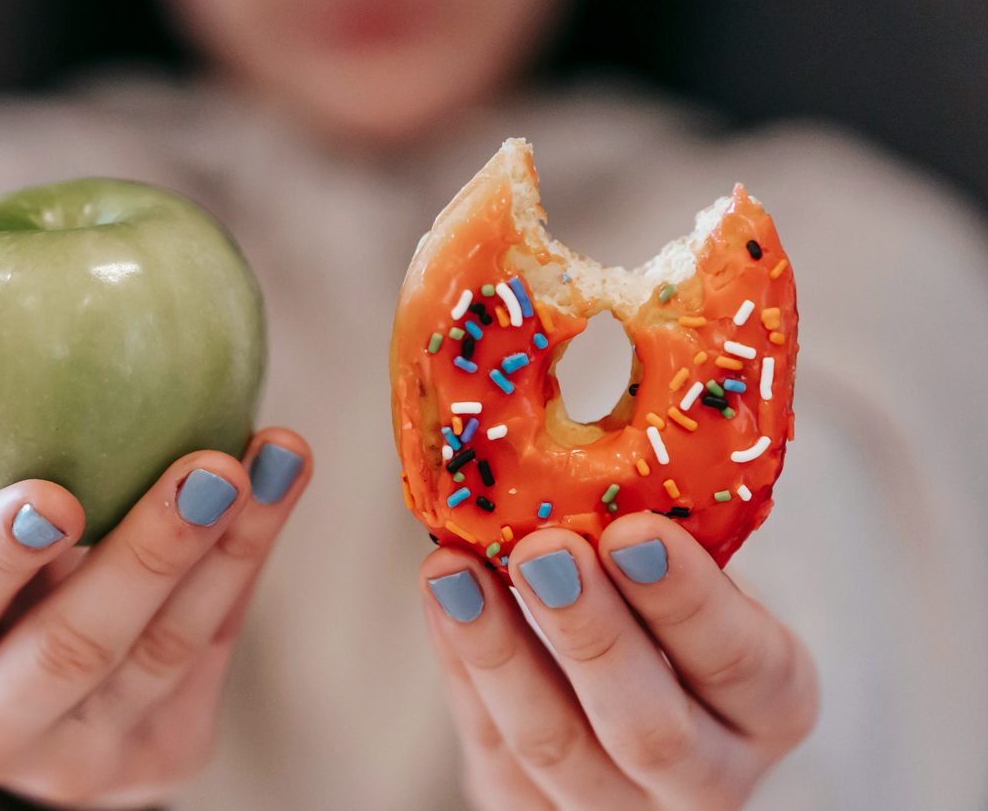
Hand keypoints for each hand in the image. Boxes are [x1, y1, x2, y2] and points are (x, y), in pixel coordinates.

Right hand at [0, 429, 310, 808]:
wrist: (15, 699)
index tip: (54, 492)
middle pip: (73, 648)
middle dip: (150, 555)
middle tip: (210, 468)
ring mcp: (75, 764)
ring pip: (165, 653)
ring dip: (230, 548)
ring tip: (275, 458)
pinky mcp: (159, 760)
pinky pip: (212, 653)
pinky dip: (246, 564)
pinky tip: (276, 490)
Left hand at [421, 512, 817, 810]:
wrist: (629, 703)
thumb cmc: (668, 615)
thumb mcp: (695, 578)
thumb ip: (663, 538)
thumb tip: (594, 439)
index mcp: (770, 705)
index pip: (745, 665)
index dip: (690, 602)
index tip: (634, 531)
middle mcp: (708, 778)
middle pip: (652, 730)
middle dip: (592, 634)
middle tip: (544, 549)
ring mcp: (617, 808)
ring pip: (554, 748)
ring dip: (499, 652)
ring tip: (455, 569)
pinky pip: (491, 749)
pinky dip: (461, 666)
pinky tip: (443, 595)